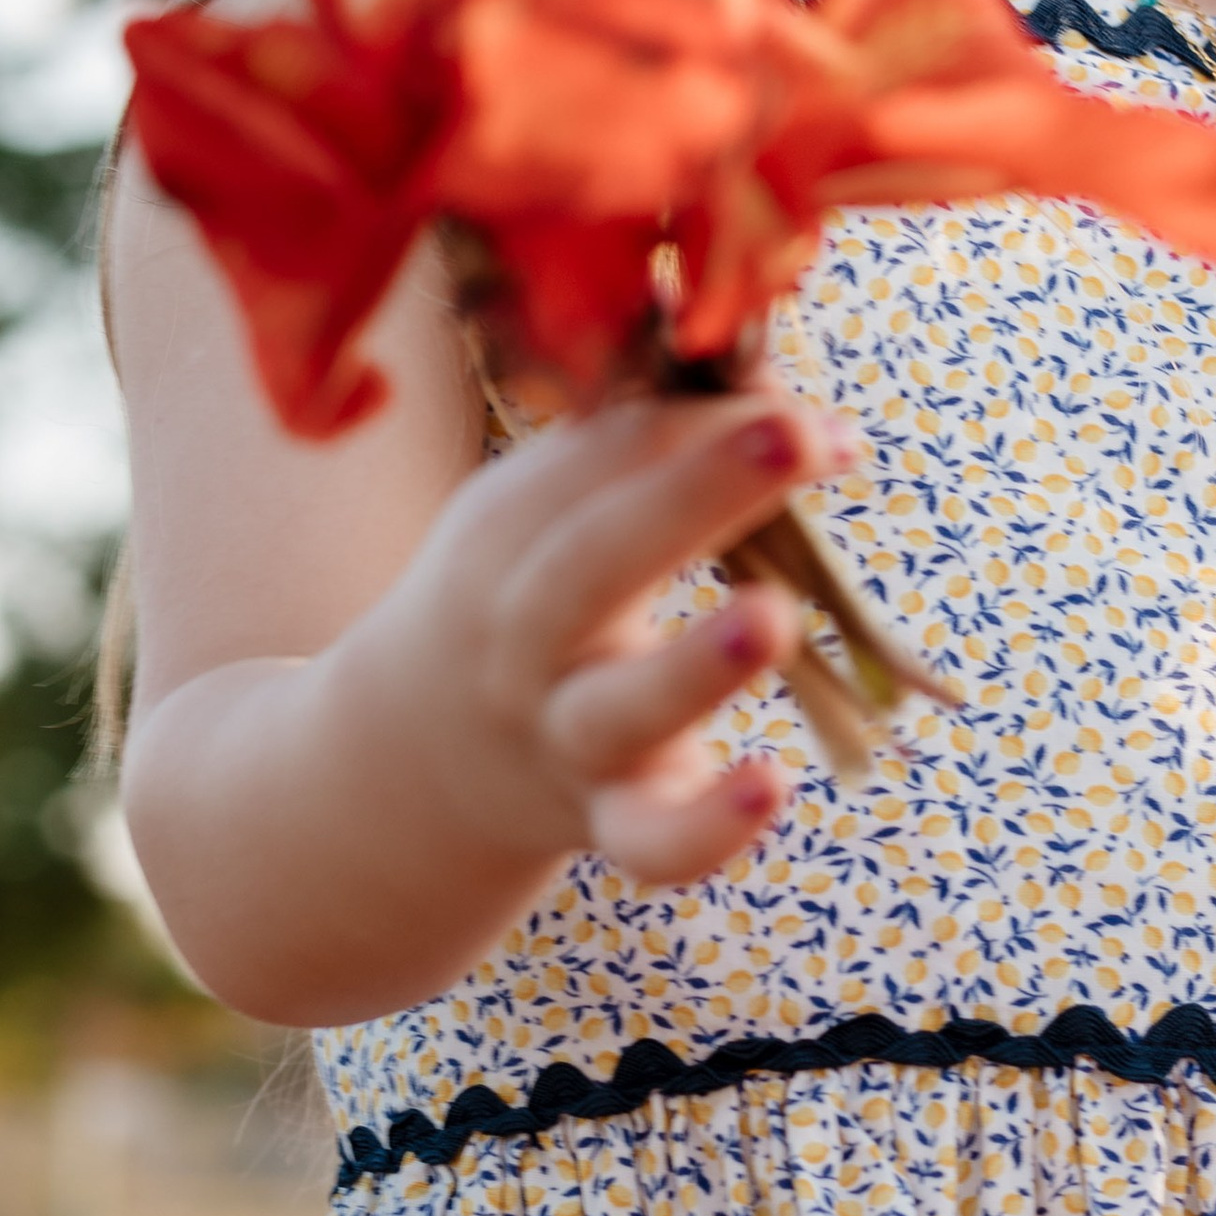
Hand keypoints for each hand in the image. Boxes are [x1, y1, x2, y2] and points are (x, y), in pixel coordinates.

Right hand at [352, 384, 861, 890]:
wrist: (413, 759)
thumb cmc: (517, 592)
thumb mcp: (538, 504)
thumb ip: (640, 441)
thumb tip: (768, 374)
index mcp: (508, 534)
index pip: (604, 458)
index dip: (706, 418)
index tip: (802, 398)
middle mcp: (527, 634)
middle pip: (592, 563)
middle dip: (694, 492)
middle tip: (797, 434)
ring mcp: (564, 735)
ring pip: (618, 713)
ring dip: (693, 666)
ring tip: (776, 617)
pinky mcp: (607, 820)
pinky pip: (647, 841)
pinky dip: (705, 827)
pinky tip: (771, 785)